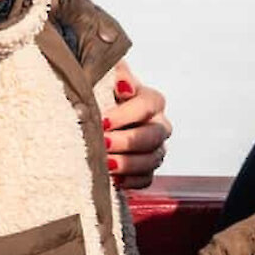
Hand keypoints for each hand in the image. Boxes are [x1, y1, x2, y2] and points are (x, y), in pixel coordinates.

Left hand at [102, 60, 170, 189]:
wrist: (95, 115)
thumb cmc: (101, 93)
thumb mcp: (106, 77)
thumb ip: (116, 73)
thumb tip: (125, 86)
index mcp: (152, 101)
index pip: (147, 105)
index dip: (126, 114)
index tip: (103, 120)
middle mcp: (159, 125)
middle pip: (153, 136)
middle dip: (127, 141)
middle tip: (102, 142)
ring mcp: (155, 149)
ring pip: (152, 160)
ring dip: (127, 163)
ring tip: (105, 164)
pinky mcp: (146, 170)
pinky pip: (145, 180)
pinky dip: (130, 181)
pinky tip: (113, 180)